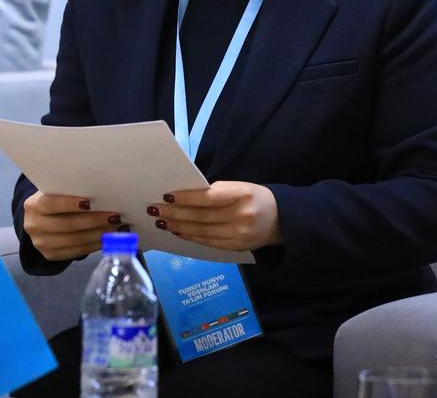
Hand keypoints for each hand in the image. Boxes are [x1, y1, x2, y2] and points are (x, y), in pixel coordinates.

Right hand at [22, 191, 123, 260]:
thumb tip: (102, 191)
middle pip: (67, 225)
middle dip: (94, 220)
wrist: (40, 220)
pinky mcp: (51, 255)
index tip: (90, 202)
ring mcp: (41, 244)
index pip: (50, 204)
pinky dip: (95, 244)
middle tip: (115, 216)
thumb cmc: (55, 200)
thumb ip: (71, 191)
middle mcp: (34, 226)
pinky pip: (77, 251)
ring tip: (118, 228)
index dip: (69, 204)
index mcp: (33, 205)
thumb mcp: (56, 192)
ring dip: (99, 234)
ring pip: (75, 240)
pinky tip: (109, 238)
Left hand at [152, 181, 282, 251]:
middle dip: (176, 213)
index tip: (167, 196)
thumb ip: (218, 192)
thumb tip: (185, 197)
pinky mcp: (235, 248)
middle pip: (202, 216)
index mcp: (243, 195)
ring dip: (178, 226)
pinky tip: (178, 231)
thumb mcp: (241, 187)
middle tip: (155, 209)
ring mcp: (238, 235)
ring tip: (162, 221)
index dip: (187, 198)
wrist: (281, 221)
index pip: (209, 198)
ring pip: (202, 231)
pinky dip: (190, 236)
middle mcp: (241, 217)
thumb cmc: (255, 198)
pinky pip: (208, 242)